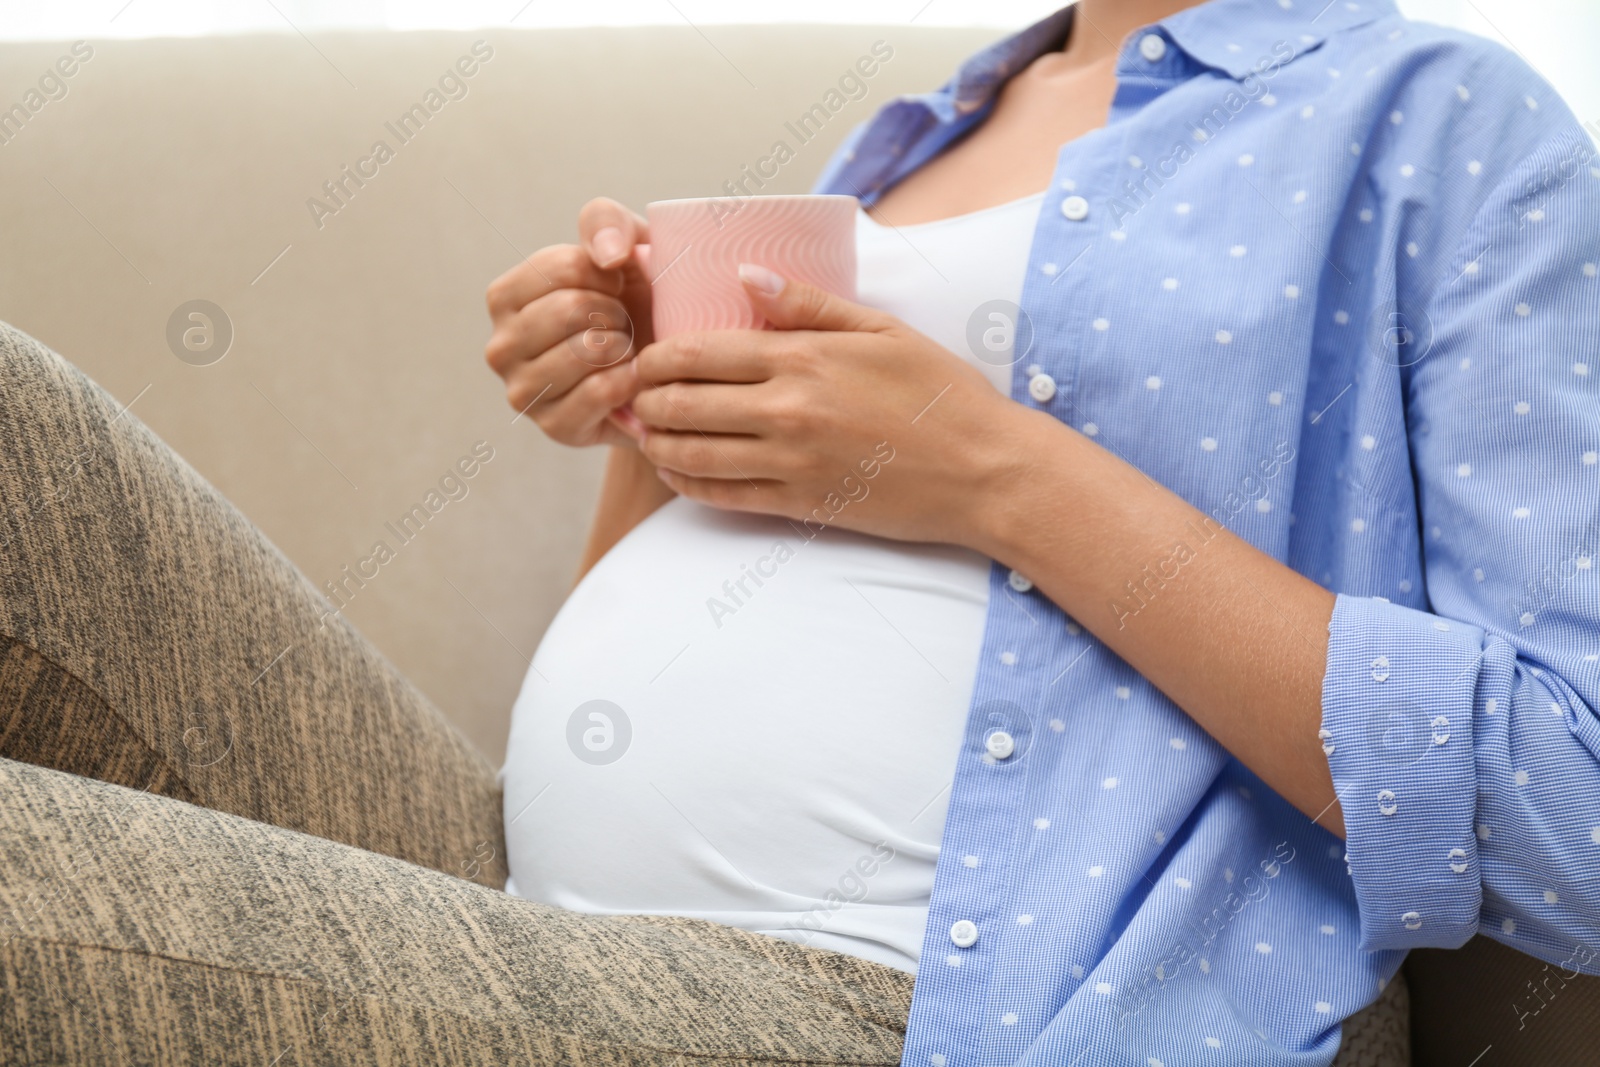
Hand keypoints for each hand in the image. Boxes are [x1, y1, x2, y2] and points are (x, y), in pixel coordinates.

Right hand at [483, 197, 653, 447]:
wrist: (659, 371)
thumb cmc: (633, 302)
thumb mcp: (623, 248)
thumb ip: (607, 223)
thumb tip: (607, 256)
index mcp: (504, 298)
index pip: (562, 268)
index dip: (607, 273)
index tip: (616, 286)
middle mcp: (500, 347)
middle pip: (569, 309)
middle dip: (615, 311)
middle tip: (623, 323)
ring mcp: (522, 392)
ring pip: (584, 351)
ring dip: (623, 346)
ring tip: (625, 349)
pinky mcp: (554, 427)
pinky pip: (600, 391)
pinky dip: (630, 379)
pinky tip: (632, 377)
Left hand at [631, 264, 1045, 549]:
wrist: (984, 471)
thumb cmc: (941, 395)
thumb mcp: (882, 330)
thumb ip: (808, 302)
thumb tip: (744, 273)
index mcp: (805, 356)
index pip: (699, 351)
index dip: (654, 355)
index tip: (639, 355)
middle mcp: (788, 409)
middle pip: (682, 402)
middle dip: (643, 399)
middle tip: (629, 395)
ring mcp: (791, 461)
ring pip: (693, 452)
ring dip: (656, 443)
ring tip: (641, 433)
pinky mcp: (801, 503)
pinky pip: (724, 496)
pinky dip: (688, 484)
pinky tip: (675, 472)